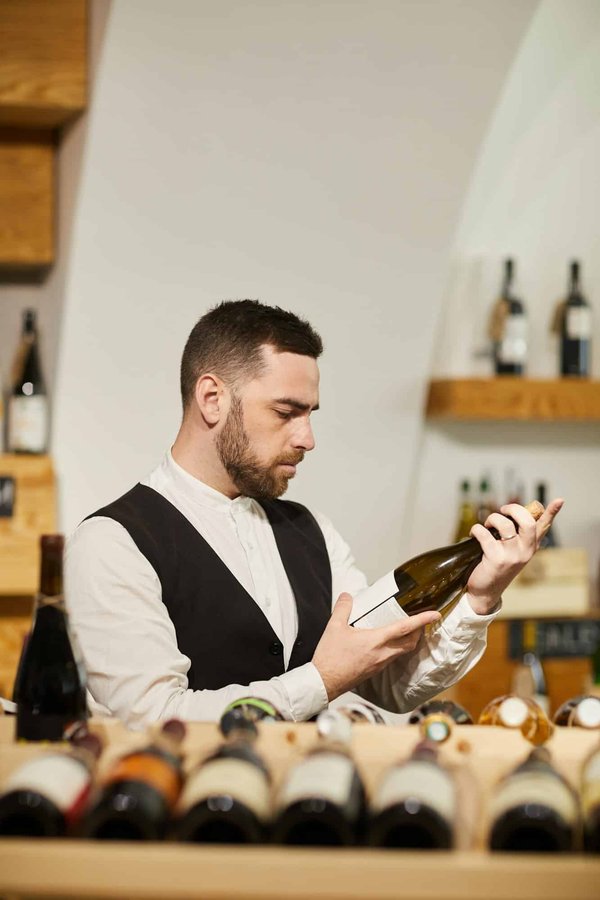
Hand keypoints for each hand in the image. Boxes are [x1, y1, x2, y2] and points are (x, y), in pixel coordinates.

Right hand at [312, 593, 440, 701]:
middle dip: (420, 631)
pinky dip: (397, 648)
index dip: (422, 620)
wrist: (325, 682)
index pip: (405, 628)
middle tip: (421, 621)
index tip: (435, 614)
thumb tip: (347, 595)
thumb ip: (343, 608)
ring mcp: (380, 664)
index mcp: (376, 640)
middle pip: (410, 643)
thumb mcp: (334, 627)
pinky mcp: (375, 670)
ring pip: (402, 651)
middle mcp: (383, 653)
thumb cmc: (330, 656)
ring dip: (409, 640)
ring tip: (406, 629)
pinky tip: (387, 643)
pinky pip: (393, 658)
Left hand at [466, 498, 563, 614]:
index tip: (559, 500)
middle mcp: (526, 550)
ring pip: (504, 524)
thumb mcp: (512, 551)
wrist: (486, 591)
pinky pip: (484, 533)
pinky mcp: (496, 559)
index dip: (552, 512)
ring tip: (486, 525)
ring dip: (491, 519)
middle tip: (503, 510)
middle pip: (527, 521)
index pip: (544, 527)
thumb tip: (512, 511)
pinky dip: (476, 529)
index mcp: (531, 546)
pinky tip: (473, 535)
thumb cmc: (497, 566)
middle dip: (513, 508)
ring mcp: (512, 555)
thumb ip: (516, 534)